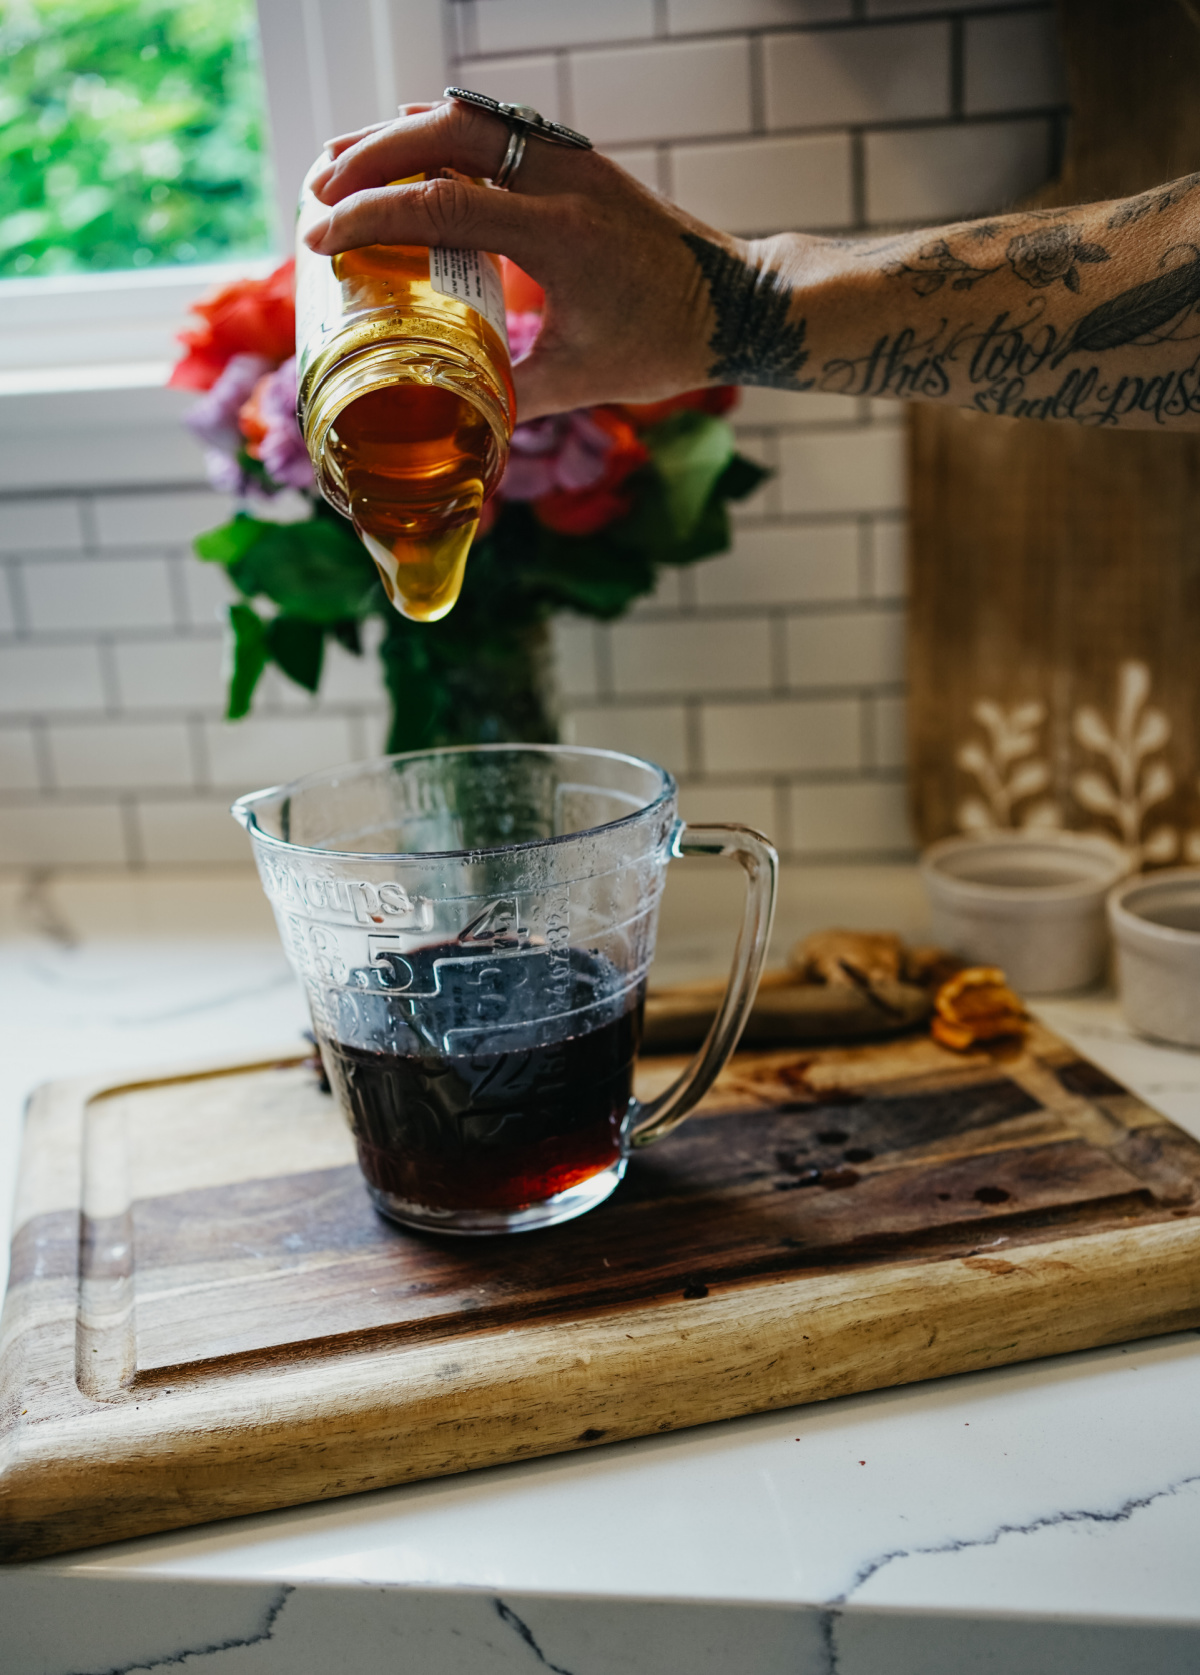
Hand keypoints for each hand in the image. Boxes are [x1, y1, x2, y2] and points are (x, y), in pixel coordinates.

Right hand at [304, 97, 737, 419]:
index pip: (444, 204)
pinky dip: (440, 134)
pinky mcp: (574, 158)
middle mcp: (563, 179)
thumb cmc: (666, 343)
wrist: (737, 303)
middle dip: (369, 156)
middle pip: (444, 134)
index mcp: (561, 234)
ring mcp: (570, 159)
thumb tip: (449, 418)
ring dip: (398, 135)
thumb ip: (513, 395)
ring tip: (340, 164)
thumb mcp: (585, 378)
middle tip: (317, 188)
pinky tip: (404, 154)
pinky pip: (493, 127)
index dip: (371, 217)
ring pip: (466, 117)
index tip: (320, 239)